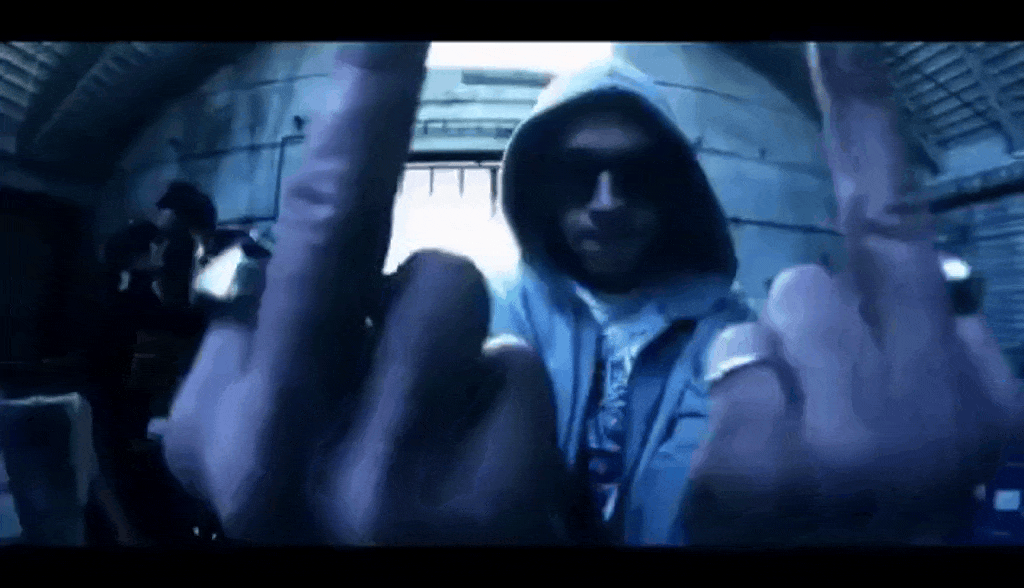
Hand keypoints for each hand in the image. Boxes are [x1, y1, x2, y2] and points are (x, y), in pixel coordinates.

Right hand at [162, 43, 571, 544]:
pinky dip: (505, 394)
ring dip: (452, 326)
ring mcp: (382, 484)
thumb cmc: (346, 514)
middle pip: (338, 226)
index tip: (380, 31)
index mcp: (220, 426)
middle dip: (370, 103)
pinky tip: (482, 456)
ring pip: (445, 283)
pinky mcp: (482, 504)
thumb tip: (295, 254)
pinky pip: (512, 364)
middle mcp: (278, 454)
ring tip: (439, 401)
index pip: (277, 245)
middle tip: (390, 26)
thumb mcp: (266, 445)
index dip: (346, 120)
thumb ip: (264, 353)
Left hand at [685, 42, 1023, 545]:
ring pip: (772, 317)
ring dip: (778, 368)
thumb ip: (937, 347)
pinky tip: (764, 469)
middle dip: (817, 324)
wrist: (845, 583)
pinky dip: (741, 407)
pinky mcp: (759, 467)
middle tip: (832, 406)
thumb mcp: (948, 432)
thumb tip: (913, 281)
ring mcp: (842, 440)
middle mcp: (930, 408)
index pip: (905, 231)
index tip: (835, 35)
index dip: (863, 117)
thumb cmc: (887, 506)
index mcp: (987, 395)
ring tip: (801, 441)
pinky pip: (734, 369)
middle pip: (820, 274)